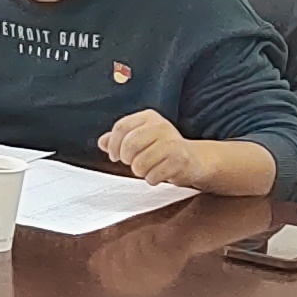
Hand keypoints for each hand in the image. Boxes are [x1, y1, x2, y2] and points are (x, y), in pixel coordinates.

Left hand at [100, 109, 217, 186]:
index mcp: (148, 117)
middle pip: (129, 145)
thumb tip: (102, 142)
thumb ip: (120, 139)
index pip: (121, 127)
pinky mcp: (180, 159)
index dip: (113, 145)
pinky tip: (160, 174)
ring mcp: (171, 142)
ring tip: (149, 168)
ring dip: (140, 171)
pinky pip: (153, 176)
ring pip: (139, 163)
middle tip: (133, 163)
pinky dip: (152, 179)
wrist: (195, 160)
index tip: (115, 156)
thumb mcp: (141, 139)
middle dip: (127, 159)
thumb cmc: (164, 149)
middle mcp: (160, 126)